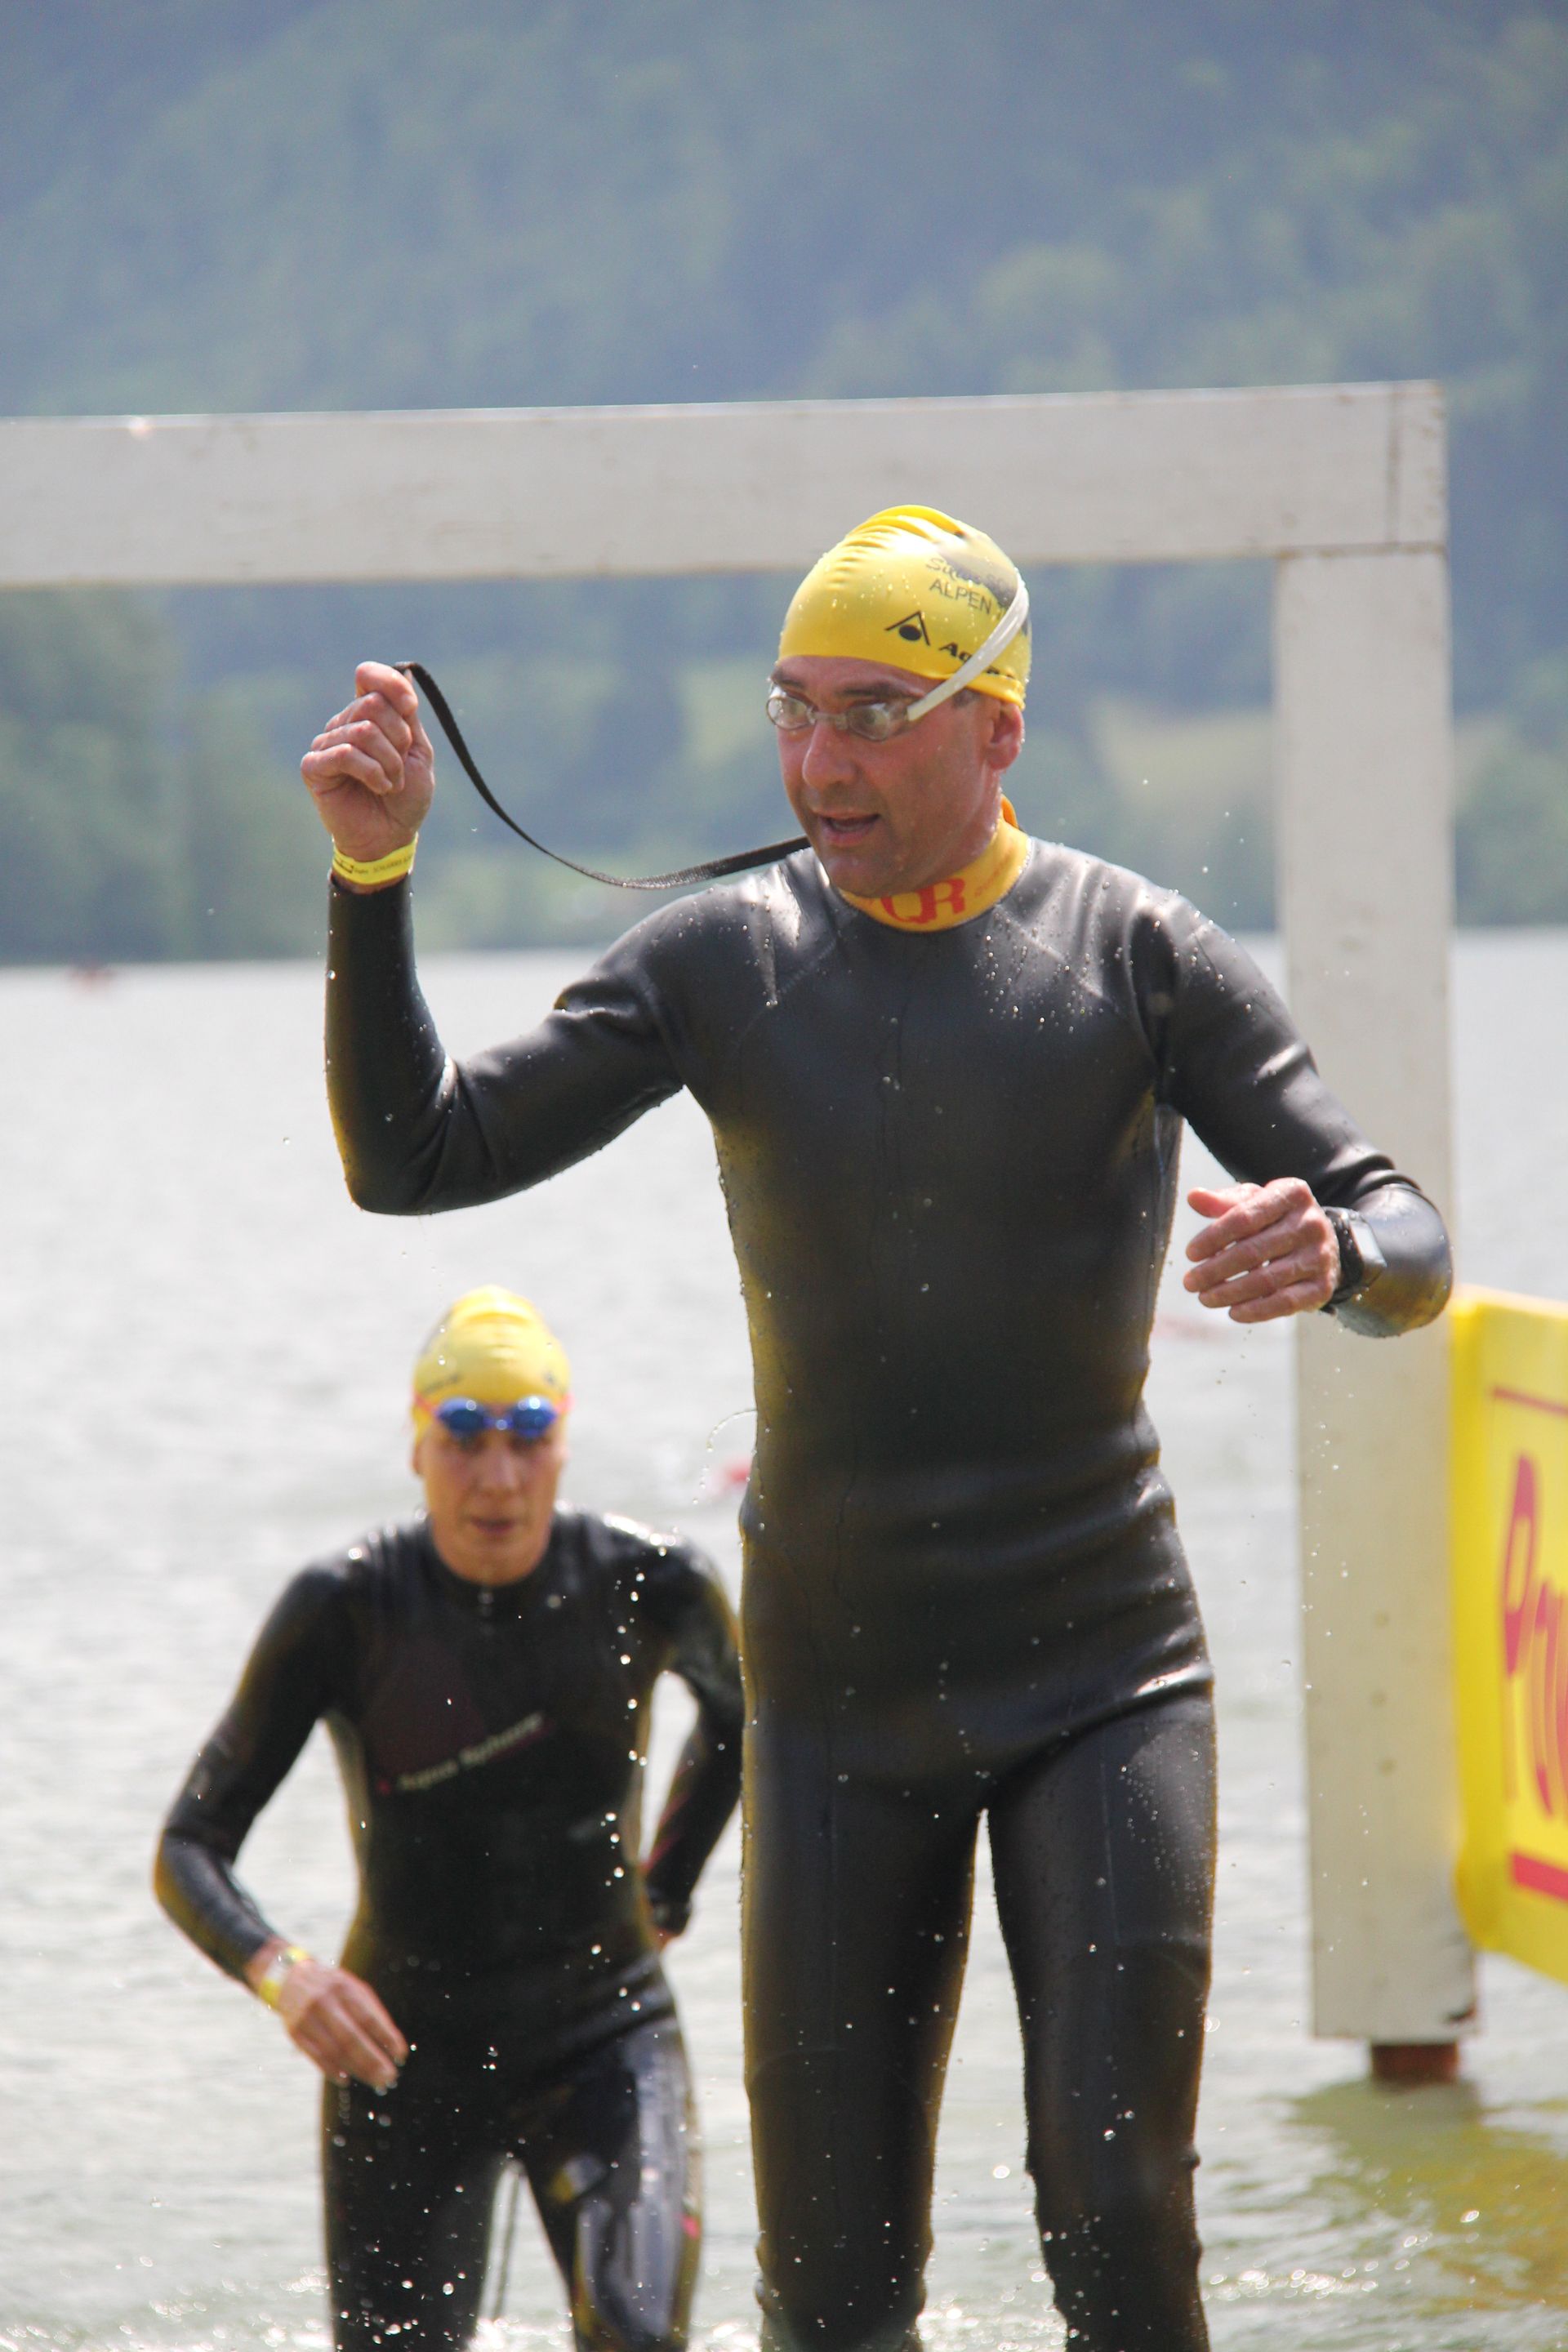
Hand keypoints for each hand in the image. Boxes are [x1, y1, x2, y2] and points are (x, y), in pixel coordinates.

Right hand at [247, 1945, 407, 2090]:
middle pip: (351, 2038)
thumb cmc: (333, 1988)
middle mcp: (324, 2002)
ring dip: (356, 2069)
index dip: (386, 2037)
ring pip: (334, 2050)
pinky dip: (331, 2069)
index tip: (401, 2056)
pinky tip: (345, 2079)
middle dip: (372, 2060)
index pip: (369, 2017)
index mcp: (344, 1988)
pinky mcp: (295, 2033)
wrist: (290, 1979)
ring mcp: (307, 2018)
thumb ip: (372, 2011)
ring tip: (374, 2081)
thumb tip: (391, 2044)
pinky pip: (315, 2056)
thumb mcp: (353, 1988)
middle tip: (389, 2078)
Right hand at [300, 661, 434, 877]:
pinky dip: (371, 772)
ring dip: (390, 763)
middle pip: (373, 705)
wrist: (391, 837)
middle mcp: (344, 724)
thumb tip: (403, 672)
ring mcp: (326, 744)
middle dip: (399, 739)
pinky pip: (345, 754)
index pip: (369, 677)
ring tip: (391, 784)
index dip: (391, 686)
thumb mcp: (417, 751)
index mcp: (368, 715)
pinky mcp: (314, 767)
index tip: (411, 709)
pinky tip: (379, 788)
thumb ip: (408, 715)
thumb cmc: (405, 797)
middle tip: (400, 767)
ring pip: (364, 732)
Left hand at [1182, 1179, 1339, 1323]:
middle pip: (1253, 1251)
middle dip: (1215, 1270)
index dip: (1214, 1237)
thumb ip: (1224, 1201)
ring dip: (1229, 1293)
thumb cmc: (1277, 1219)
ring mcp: (1320, 1256)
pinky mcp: (1323, 1286)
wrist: (1324, 1242)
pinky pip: (1285, 1303)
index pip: (1244, 1218)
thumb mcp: (1255, 1202)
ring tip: (1205, 1298)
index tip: (1190, 1254)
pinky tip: (1233, 1313)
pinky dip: (1256, 1311)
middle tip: (1190, 1282)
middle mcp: (1311, 1223)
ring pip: (1267, 1280)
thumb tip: (1193, 1197)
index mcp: (1292, 1194)